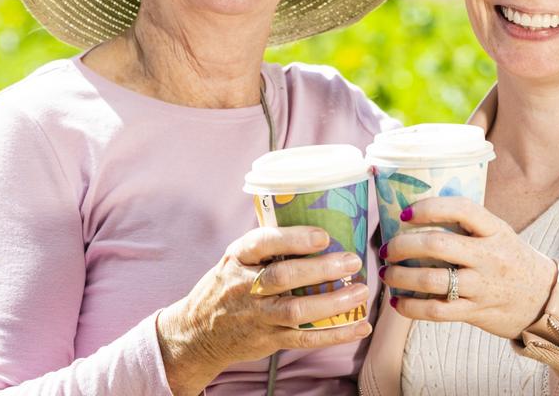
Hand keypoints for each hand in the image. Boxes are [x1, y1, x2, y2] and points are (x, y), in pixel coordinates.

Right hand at [157, 226, 371, 395]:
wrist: (198, 332)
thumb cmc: (228, 286)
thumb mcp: (236, 259)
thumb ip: (268, 245)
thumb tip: (318, 219)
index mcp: (237, 258)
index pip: (262, 243)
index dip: (293, 239)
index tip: (323, 236)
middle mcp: (244, 287)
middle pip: (283, 278)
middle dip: (320, 269)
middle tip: (352, 260)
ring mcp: (256, 316)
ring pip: (296, 311)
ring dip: (333, 303)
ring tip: (361, 291)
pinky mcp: (268, 340)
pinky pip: (304, 338)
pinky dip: (335, 334)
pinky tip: (359, 326)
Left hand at [380, 197, 554, 340]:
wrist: (543, 299)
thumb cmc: (511, 259)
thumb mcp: (499, 234)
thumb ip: (468, 225)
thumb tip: (417, 213)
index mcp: (495, 229)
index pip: (461, 209)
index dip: (429, 208)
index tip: (405, 213)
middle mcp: (489, 256)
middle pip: (438, 245)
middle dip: (403, 246)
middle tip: (386, 248)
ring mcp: (482, 286)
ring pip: (431, 280)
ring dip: (400, 277)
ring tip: (386, 273)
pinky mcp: (475, 311)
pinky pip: (436, 311)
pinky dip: (411, 307)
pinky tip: (397, 303)